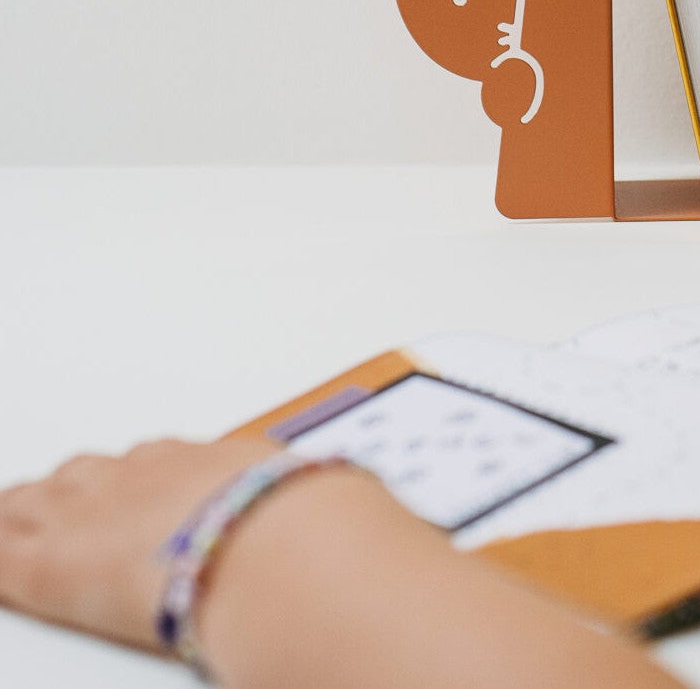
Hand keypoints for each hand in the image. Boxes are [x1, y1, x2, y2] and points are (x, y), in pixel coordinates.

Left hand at [0, 438, 359, 652]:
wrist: (285, 553)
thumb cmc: (307, 529)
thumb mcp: (314, 497)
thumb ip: (304, 503)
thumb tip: (342, 508)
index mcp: (203, 459)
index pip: (148, 463)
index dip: (132, 484)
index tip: (130, 498)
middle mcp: (143, 476)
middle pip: (84, 476)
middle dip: (69, 494)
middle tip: (56, 512)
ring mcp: (92, 515)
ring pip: (30, 505)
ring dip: (20, 516)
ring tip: (10, 521)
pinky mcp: (52, 565)